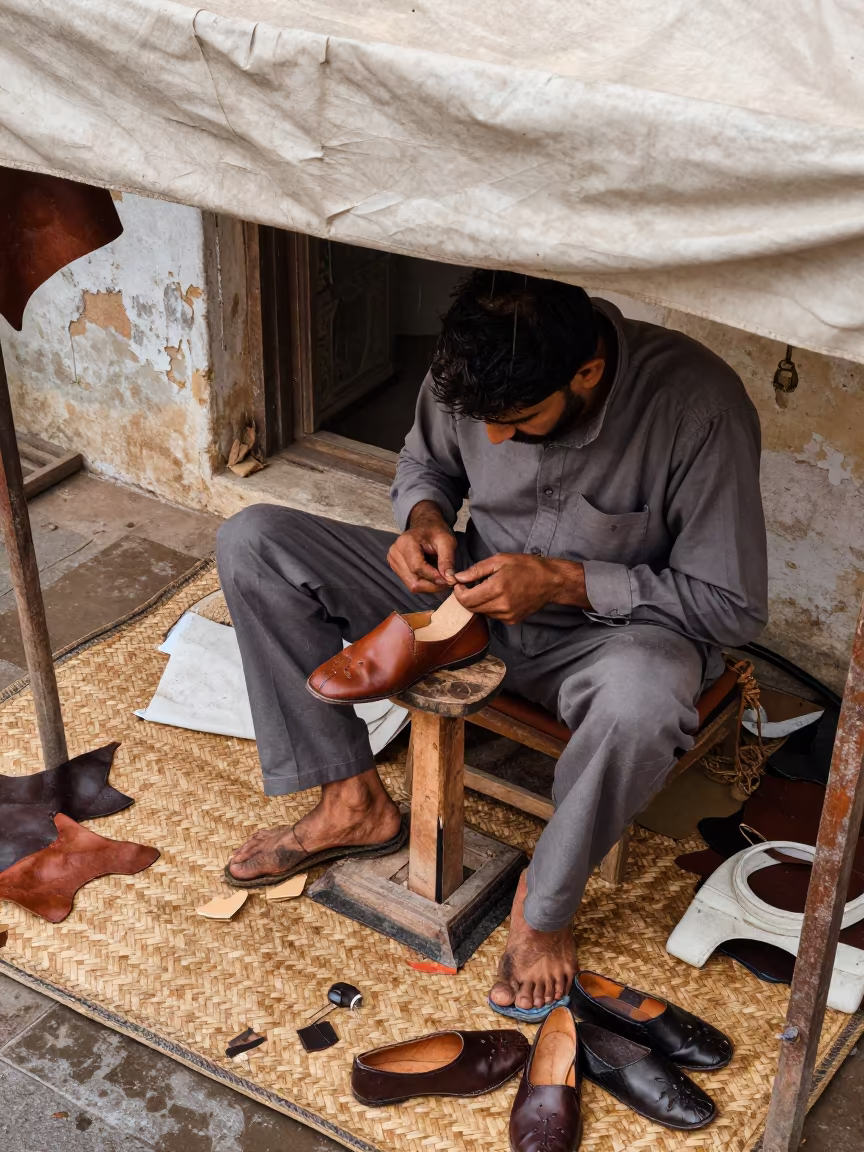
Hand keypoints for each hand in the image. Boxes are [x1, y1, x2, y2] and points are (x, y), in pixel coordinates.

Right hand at [388, 501, 457, 593]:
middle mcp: (395, 553)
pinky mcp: (395, 567)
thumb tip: (450, 579)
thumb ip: (447, 560)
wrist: (424, 524)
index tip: (450, 581)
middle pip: (413, 580)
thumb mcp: (447, 541)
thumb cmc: (436, 530)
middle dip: (433, 585)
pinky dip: (424, 583)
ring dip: (429, 586)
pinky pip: (410, 582)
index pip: (417, 567)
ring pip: (412, 584)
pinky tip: (433, 577)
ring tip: (443, 579)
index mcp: (406, 542)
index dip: (434, 577)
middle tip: (449, 582)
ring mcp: (393, 561)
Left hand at [452, 554, 589, 624]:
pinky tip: (498, 595)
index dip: (458, 592)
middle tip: (470, 584)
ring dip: (478, 601)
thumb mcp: (500, 560)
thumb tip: (458, 577)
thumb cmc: (527, 566)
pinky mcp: (512, 620)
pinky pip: (493, 615)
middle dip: (466, 596)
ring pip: (481, 612)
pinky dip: (490, 606)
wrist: (551, 581)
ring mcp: (507, 615)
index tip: (459, 583)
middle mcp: (501, 605)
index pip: (466, 599)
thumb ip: (476, 570)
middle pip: (471, 608)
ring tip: (488, 587)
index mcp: (497, 588)